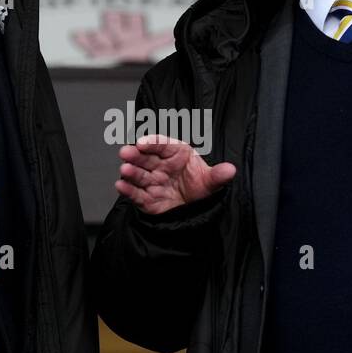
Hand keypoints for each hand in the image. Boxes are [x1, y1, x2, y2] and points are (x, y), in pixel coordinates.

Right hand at [114, 134, 236, 215]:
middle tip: (126, 152)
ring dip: (130, 171)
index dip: (152, 142)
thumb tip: (231, 170)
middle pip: (146, 157)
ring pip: (139, 174)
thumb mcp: (211, 182)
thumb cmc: (200, 188)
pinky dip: (128, 190)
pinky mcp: (147, 199)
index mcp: (176, 153)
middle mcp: (161, 165)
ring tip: (125, 170)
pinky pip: (136, 194)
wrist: (195, 210)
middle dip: (135, 155)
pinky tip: (121, 185)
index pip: (163, 144)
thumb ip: (218, 176)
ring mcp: (153, 182)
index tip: (142, 143)